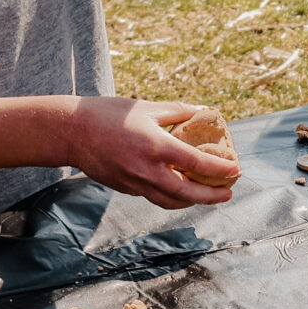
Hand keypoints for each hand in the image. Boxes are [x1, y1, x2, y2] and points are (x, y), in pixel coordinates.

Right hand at [65, 97, 239, 207]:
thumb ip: (178, 111)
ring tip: (208, 195)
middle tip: (228, 193)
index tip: (236, 170)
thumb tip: (203, 111)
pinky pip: (153, 196)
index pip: (196, 164)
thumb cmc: (110, 114)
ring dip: (192, 201)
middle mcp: (147, 170)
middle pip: (187, 194)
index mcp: (156, 146)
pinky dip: (171, 196)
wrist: (71, 132)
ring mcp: (134, 183)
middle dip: (211, 196)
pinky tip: (181, 188)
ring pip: (170, 201)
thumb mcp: (147, 107)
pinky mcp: (125, 188)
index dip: (219, 169)